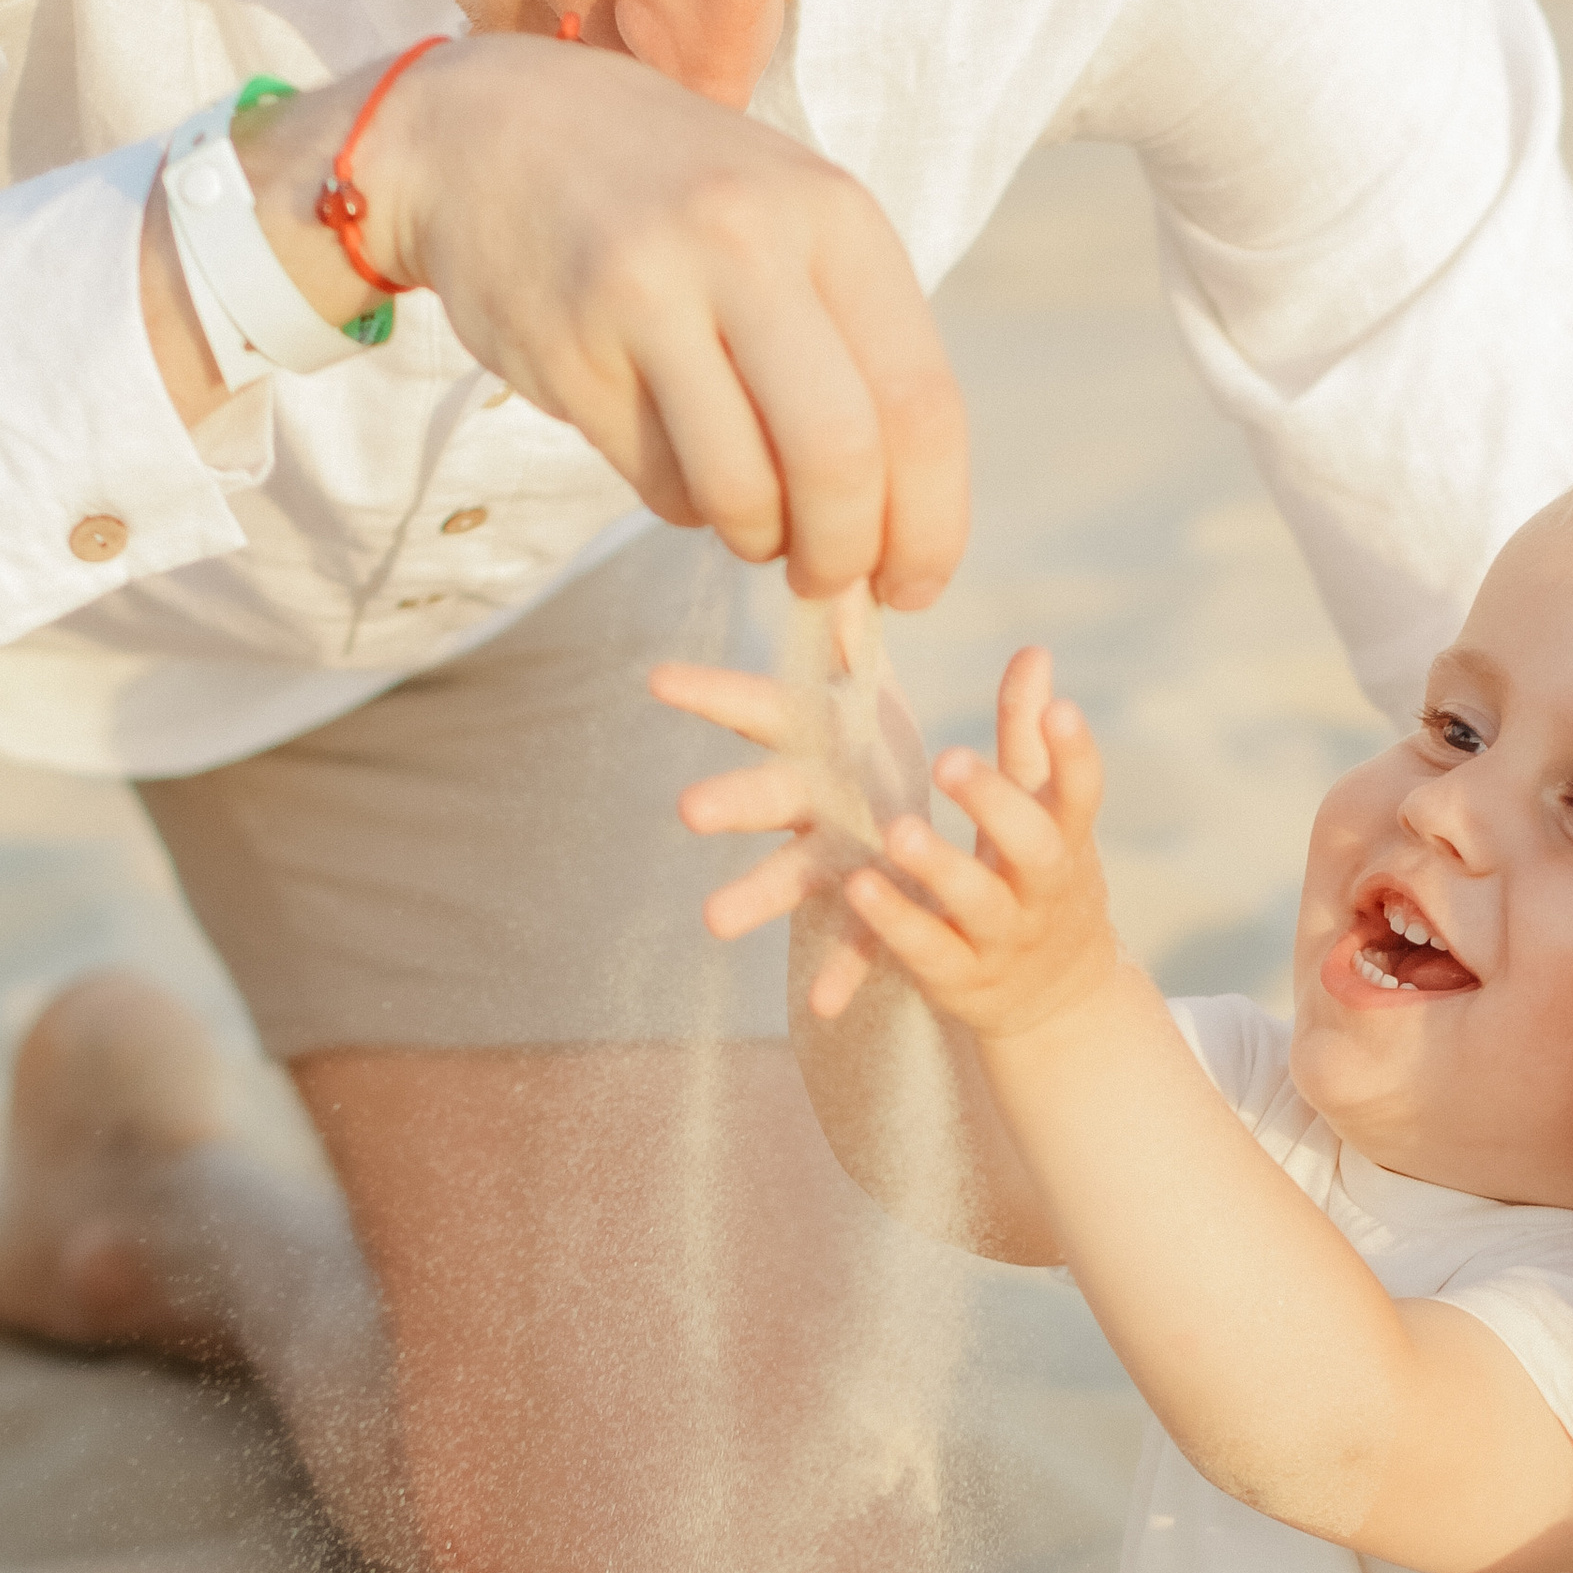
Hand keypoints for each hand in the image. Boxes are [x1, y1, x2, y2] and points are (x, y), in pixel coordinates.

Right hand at [238, 39, 969, 605]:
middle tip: (830, 583)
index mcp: (831, 216)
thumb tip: (905, 533)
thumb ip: (857, 355)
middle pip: (840, 457)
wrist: (489, 134)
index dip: (930, 523)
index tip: (914, 585)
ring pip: (744, 490)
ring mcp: (650, 294)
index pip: (922, 404)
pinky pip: (659, 486)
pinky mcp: (571, 352)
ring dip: (758, 539)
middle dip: (845, 554)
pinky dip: (685, 506)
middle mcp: (746, 243)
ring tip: (752, 522)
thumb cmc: (673, 202)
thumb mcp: (789, 226)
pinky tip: (675, 455)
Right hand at [656, 619, 936, 1020]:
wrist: (915, 820)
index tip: (658, 681)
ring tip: (713, 924)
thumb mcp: (869, 684)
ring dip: (754, 898)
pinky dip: (840, 971)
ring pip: (790, 878)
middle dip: (731, 801)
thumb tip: (836, 564)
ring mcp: (834, 858)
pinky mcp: (869, 906)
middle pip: (765, 796)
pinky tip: (823, 1007)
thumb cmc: (875, 741)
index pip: (757, 708)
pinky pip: (856, 942)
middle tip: (690, 810)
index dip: (711, 694)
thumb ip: (850, 633)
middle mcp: (811, 800)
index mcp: (815, 739)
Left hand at [834, 648, 1119, 1041]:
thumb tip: (1035, 651)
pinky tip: (859, 887)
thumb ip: (1027, 739)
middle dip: (995, 804)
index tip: (1061, 707)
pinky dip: (895, 922)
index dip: (1074, 753)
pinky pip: (929, 950)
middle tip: (946, 759)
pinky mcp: (961, 979)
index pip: (1081, 794)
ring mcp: (1004, 939)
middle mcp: (1043, 891)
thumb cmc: (1037, 883)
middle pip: (1034, 848)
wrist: (1060, 1002)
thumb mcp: (1041, 815)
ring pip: (979, 904)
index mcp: (1066, 841)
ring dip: (938, 868)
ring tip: (896, 830)